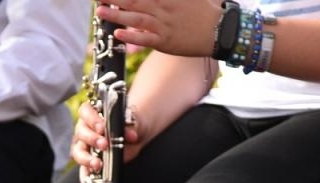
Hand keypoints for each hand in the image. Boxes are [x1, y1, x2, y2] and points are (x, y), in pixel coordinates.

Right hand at [70, 101, 142, 175]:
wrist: (138, 134)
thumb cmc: (133, 124)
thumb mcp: (136, 122)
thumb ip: (131, 128)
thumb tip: (129, 138)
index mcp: (93, 113)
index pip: (86, 112)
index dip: (92, 120)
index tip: (102, 128)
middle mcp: (86, 128)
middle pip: (81, 132)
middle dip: (92, 139)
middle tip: (104, 145)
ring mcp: (85, 145)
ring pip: (78, 151)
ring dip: (86, 158)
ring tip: (97, 164)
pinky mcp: (88, 161)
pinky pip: (83, 169)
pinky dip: (85, 175)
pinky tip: (89, 182)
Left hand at [95, 0, 217, 55]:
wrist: (219, 30)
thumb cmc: (202, 11)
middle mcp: (162, 7)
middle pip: (134, 0)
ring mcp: (163, 25)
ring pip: (136, 18)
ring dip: (116, 15)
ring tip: (100, 10)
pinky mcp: (165, 42)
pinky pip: (145, 39)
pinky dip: (131, 36)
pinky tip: (117, 34)